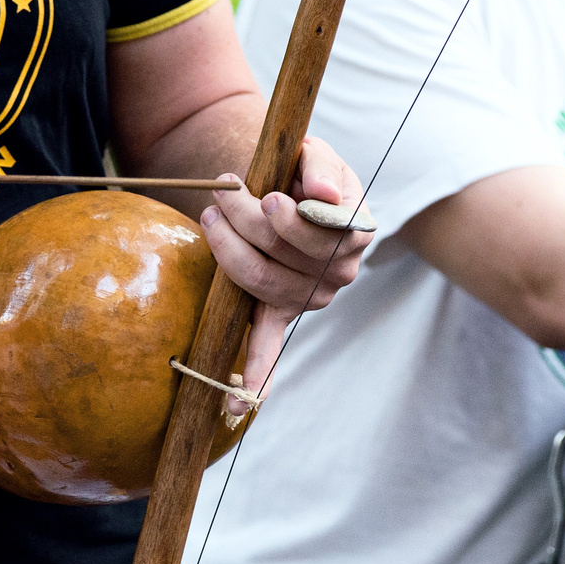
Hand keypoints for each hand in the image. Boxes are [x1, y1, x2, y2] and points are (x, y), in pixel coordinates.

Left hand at [202, 136, 373, 412]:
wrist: (293, 184)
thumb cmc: (306, 170)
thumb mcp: (320, 155)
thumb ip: (323, 167)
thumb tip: (322, 195)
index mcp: (354, 234)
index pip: (316, 235)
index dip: (286, 220)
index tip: (262, 195)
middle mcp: (338, 273)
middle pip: (278, 255)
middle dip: (242, 220)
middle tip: (221, 191)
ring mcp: (310, 298)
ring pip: (258, 280)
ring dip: (227, 248)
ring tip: (211, 214)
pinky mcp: (281, 312)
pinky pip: (270, 348)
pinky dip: (256, 377)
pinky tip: (234, 408)